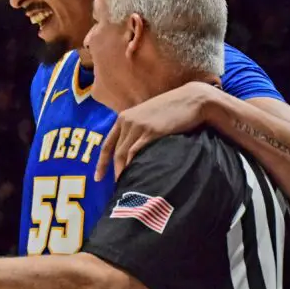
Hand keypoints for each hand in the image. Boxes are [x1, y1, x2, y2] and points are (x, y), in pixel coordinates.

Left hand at [95, 81, 216, 181]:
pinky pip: (136, 152)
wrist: (191, 100)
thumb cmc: (173, 110)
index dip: (101, 163)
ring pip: (124, 154)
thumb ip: (139, 129)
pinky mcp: (151, 131)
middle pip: (116, 153)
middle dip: (115, 172)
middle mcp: (127, 121)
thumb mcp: (149, 116)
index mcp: (124, 117)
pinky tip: (137, 176)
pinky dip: (134, 166)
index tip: (98, 178)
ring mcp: (138, 126)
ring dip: (124, 172)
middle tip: (119, 188)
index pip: (108, 144)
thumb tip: (135, 152)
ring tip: (127, 187)